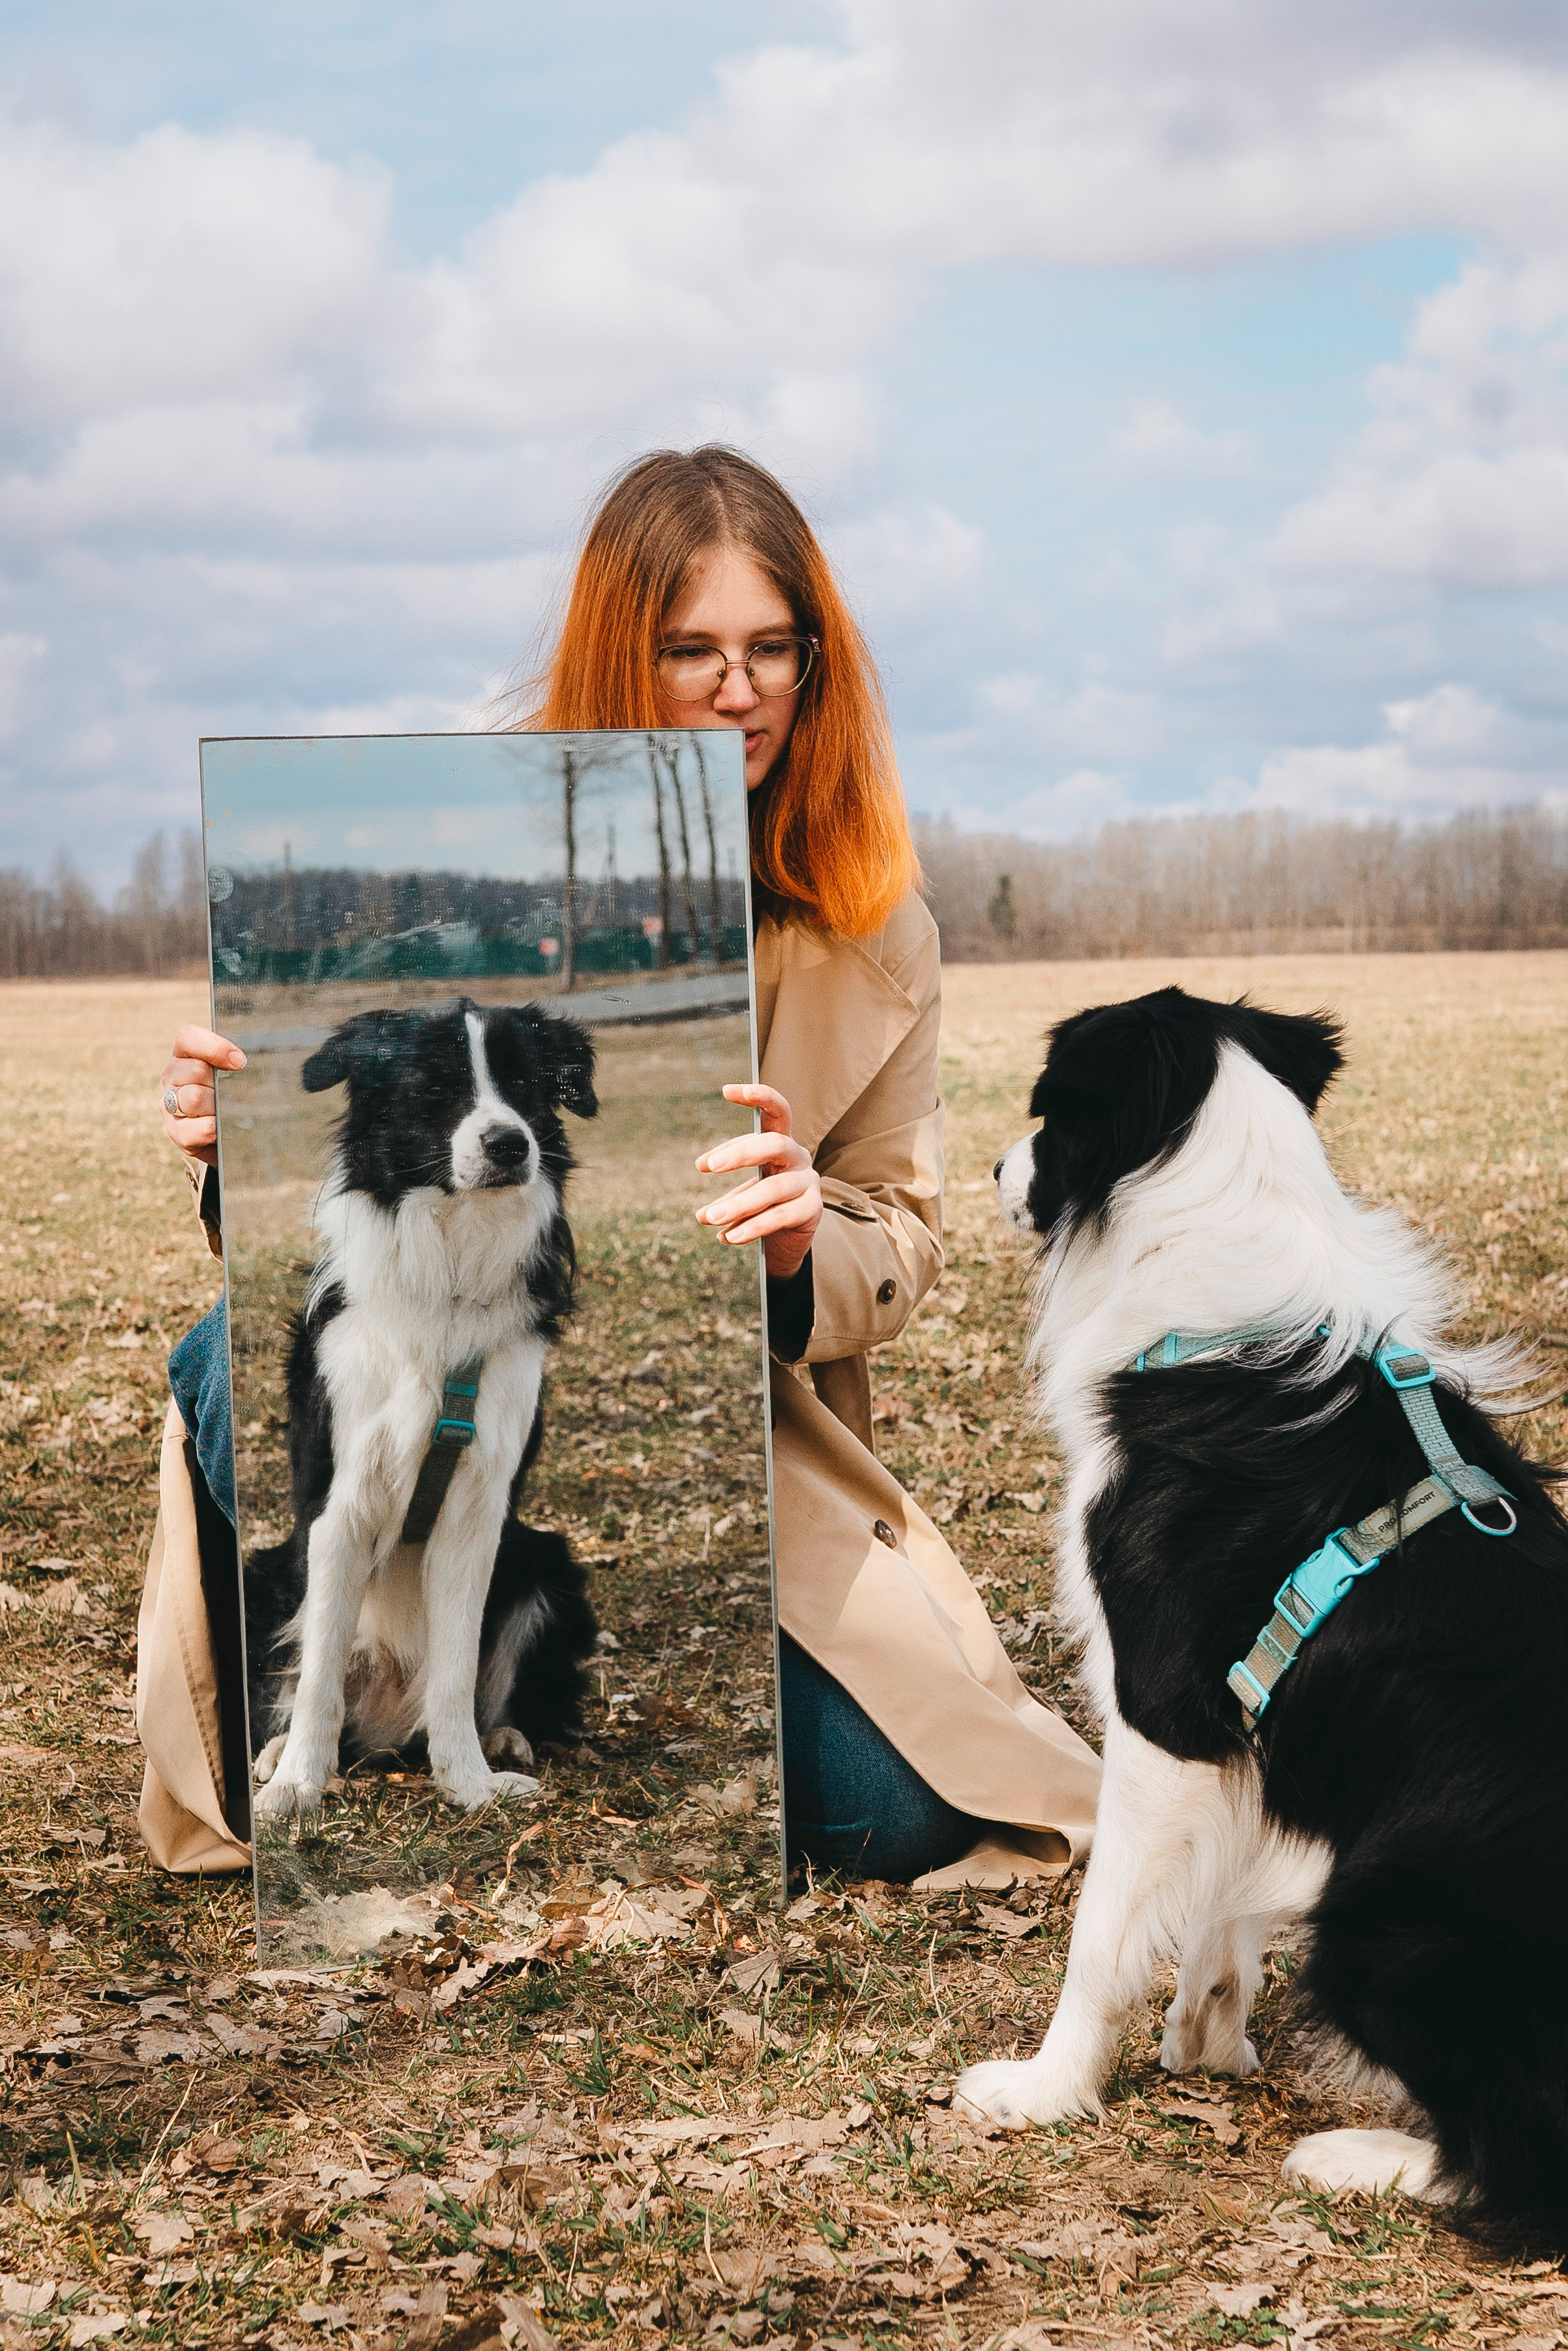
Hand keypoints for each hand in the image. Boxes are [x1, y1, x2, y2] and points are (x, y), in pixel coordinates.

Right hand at [159, 1025, 246, 1166]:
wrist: (231, 1136)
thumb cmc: (237, 1096)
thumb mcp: (237, 1074)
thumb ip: (237, 1062)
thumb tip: (245, 1062)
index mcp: (185, 1055)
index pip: (187, 1038)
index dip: (213, 1047)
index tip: (240, 1061)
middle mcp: (172, 1076)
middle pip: (196, 1070)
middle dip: (221, 1084)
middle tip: (233, 1095)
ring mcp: (170, 1104)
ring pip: (194, 1098)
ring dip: (219, 1107)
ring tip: (228, 1113)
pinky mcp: (176, 1131)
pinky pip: (200, 1127)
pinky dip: (217, 1129)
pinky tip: (223, 1129)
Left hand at [695, 1083, 822, 1279]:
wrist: (791, 1240)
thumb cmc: (763, 1207)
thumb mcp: (744, 1195)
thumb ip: (727, 1199)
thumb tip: (701, 1215)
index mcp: (781, 1143)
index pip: (776, 1112)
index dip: (758, 1096)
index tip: (726, 1090)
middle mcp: (798, 1157)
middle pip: (774, 1143)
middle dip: (740, 1153)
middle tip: (709, 1165)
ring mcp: (809, 1182)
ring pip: (773, 1188)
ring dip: (738, 1204)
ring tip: (709, 1217)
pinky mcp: (812, 1209)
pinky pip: (779, 1216)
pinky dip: (752, 1227)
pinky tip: (729, 1237)